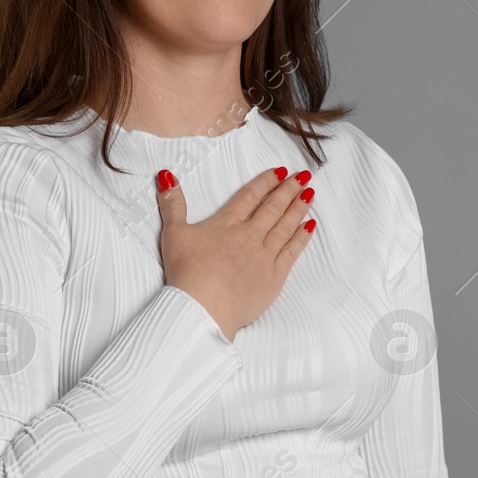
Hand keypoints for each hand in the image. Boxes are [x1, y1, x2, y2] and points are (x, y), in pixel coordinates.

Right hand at [154, 166, 316, 340]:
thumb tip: (167, 175)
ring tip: (310, 194)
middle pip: (273, 207)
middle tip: (303, 177)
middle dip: (289, 190)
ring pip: (286, 226)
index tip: (281, 171)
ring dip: (299, 208)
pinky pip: (293, 251)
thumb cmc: (186, 272)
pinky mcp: (274, 276)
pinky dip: (302, 237)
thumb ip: (172, 204)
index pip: (250, 196)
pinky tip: (310, 225)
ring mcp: (264, 255)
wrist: (203, 306)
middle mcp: (249, 235)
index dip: (266, 181)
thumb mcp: (173, 233)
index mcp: (227, 223)